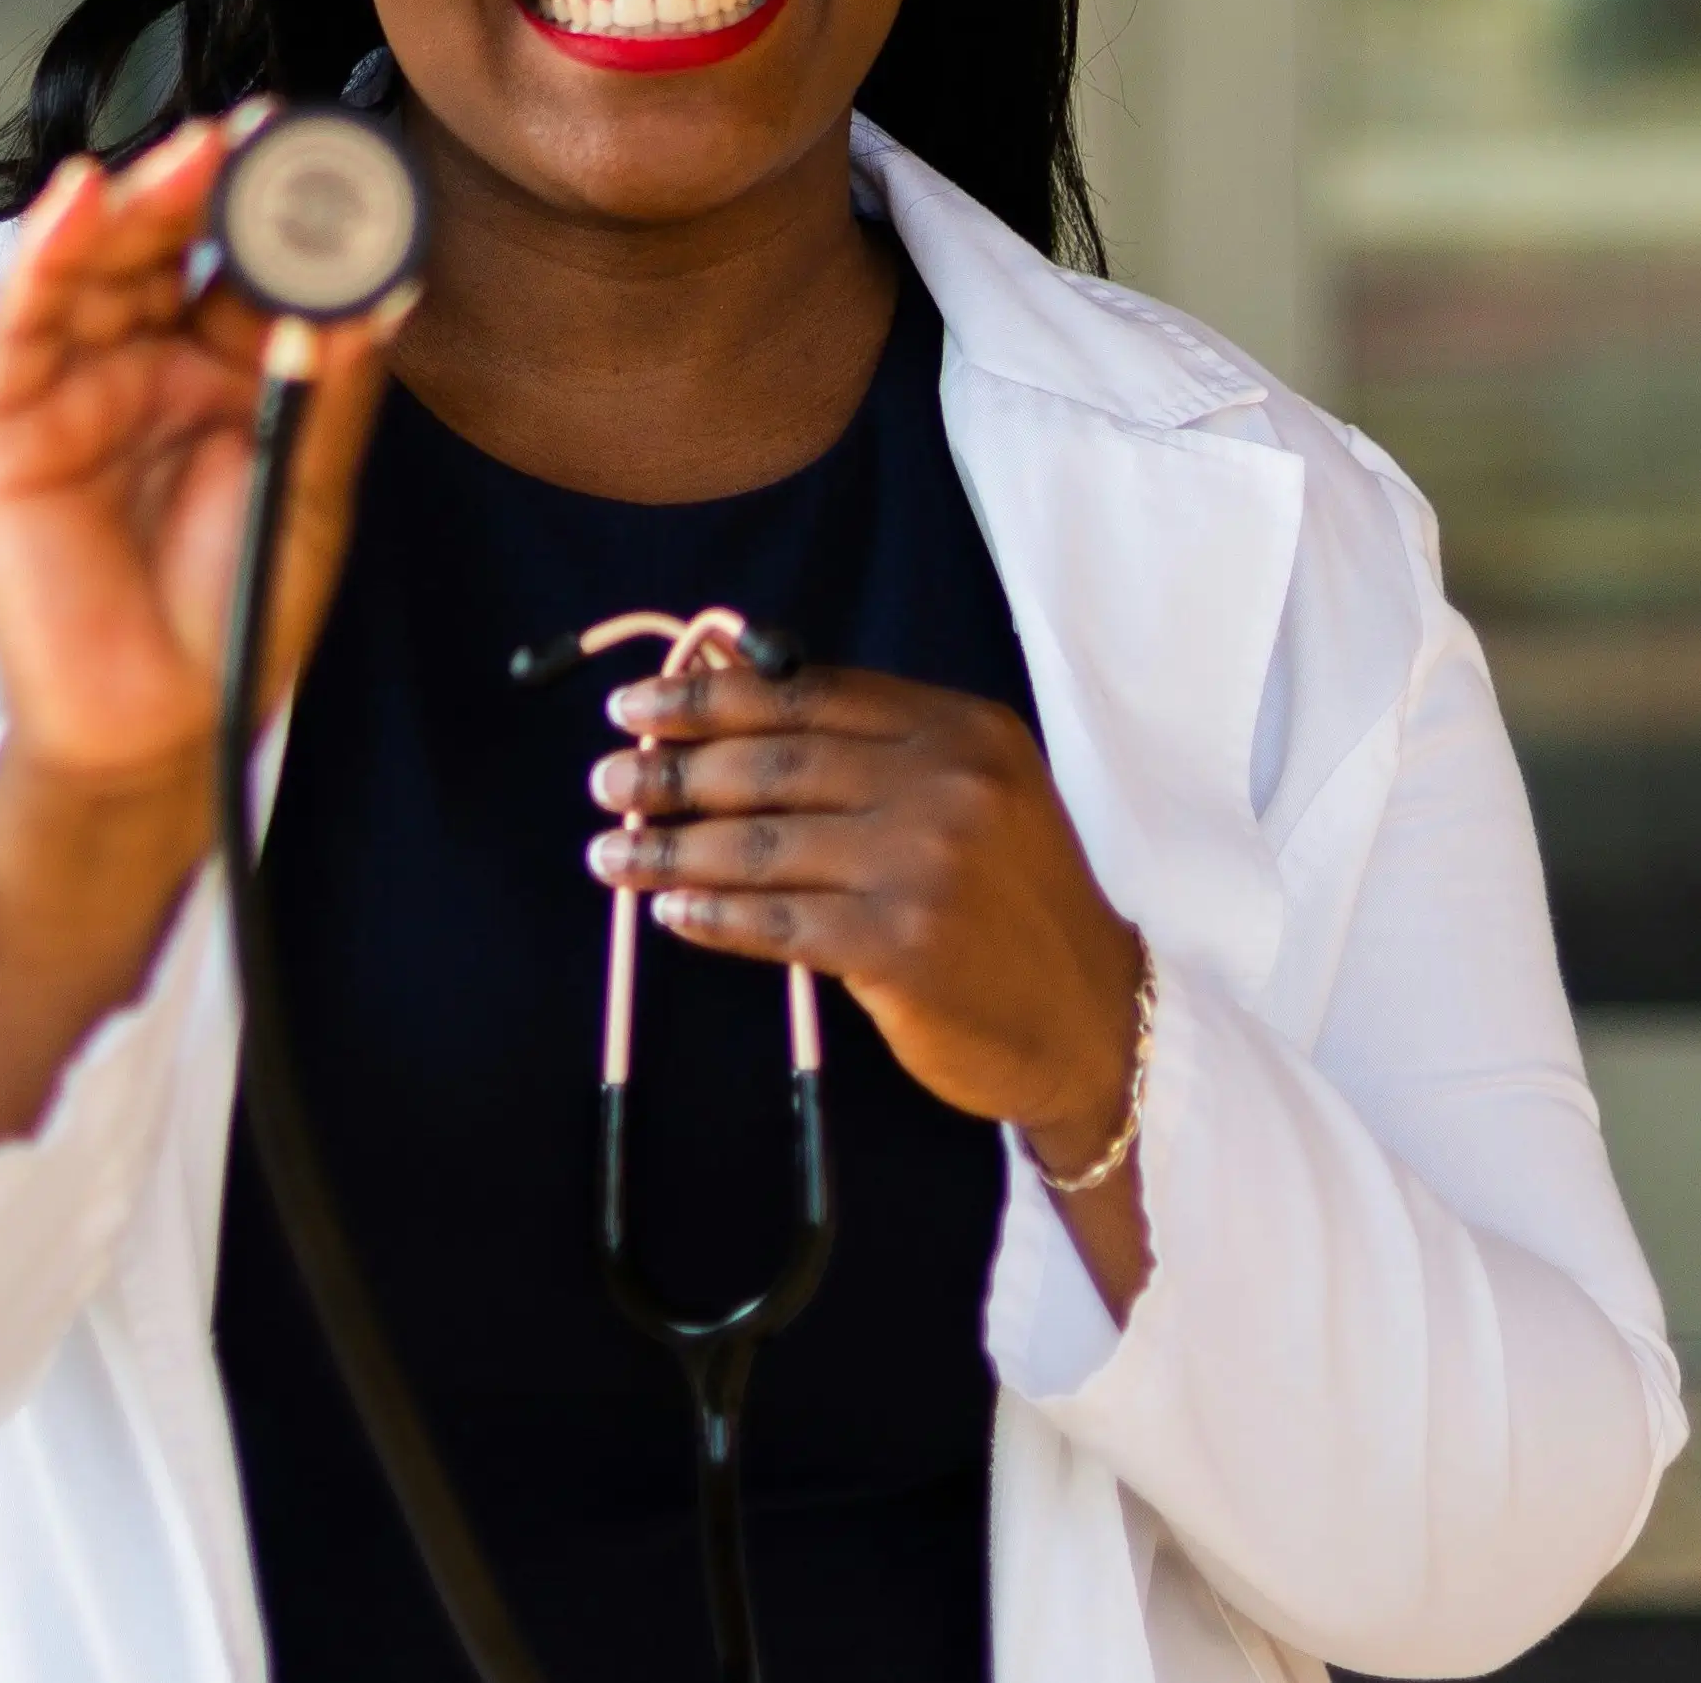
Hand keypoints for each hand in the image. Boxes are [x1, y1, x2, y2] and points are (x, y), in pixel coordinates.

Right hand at [0, 112, 403, 1135]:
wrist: (166, 723)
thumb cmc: (240, 606)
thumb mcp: (313, 487)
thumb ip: (335, 387)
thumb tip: (386, 287)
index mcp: (232, 368)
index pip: (252, 262)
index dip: (286, 207)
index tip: (334, 152)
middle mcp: (150, 361)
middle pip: (173, 245)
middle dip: (213, 184)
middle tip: (266, 133)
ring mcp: (77, 387)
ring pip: (98, 266)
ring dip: (138, 202)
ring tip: (190, 155)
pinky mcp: (11, 427)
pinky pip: (24, 327)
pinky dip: (44, 257)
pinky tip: (77, 201)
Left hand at [587, 665, 1152, 1306]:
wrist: (1092, 1020)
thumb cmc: (1012, 901)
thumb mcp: (971, 791)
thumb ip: (867, 741)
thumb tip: (728, 679)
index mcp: (959, 728)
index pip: (808, 694)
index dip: (711, 697)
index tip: (638, 704)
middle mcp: (946, 784)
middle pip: (774, 762)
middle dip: (674, 769)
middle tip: (608, 779)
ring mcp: (925, 865)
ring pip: (762, 844)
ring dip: (669, 848)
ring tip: (609, 853)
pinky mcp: (901, 946)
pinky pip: (777, 923)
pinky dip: (712, 916)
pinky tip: (667, 912)